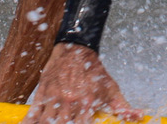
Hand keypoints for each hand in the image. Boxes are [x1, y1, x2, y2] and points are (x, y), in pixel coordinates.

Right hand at [22, 43, 142, 123]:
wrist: (76, 49)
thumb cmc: (94, 72)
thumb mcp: (111, 89)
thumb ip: (122, 107)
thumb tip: (138, 117)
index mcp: (88, 103)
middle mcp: (70, 102)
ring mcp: (55, 98)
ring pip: (46, 123)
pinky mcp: (43, 93)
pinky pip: (33, 113)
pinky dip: (28, 122)